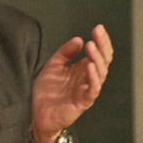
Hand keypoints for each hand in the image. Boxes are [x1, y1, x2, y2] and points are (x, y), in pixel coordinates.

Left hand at [31, 24, 112, 142]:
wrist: (39, 114)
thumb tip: (78, 39)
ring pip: (100, 72)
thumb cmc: (48, 92)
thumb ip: (65, 53)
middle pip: (103, 60)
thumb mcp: (53, 67)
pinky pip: (93, 89)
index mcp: (83, 69)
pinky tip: (89, 66)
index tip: (98, 28)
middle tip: (97, 33)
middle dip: (102, 45)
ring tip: (91, 46)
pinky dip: (93, 77)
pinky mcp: (84, 101)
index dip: (100, 41)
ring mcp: (88, 90)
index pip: (98, 53)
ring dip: (97, 58)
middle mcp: (89, 78)